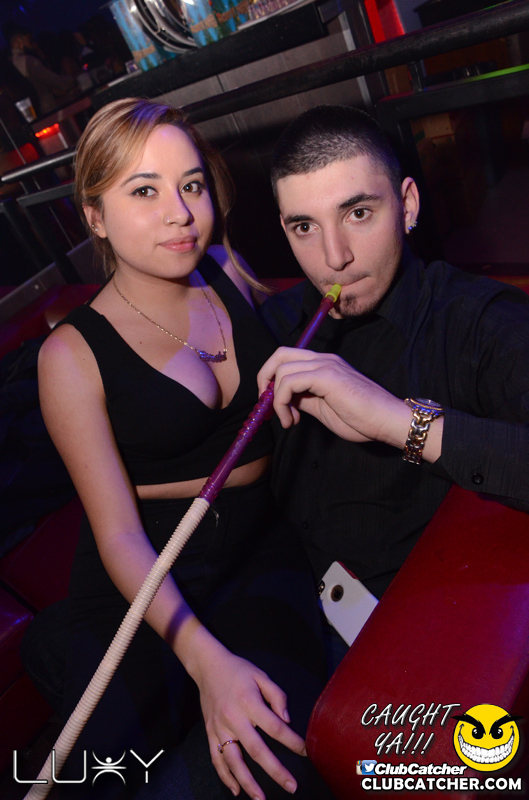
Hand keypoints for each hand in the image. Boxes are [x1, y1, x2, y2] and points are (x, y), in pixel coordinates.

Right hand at [195, 644, 303, 798]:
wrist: (207, 666)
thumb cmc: (238, 670)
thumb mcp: (261, 675)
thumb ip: (277, 696)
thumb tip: (287, 720)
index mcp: (249, 702)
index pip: (274, 727)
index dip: (292, 741)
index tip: (306, 752)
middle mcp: (234, 718)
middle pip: (256, 750)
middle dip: (275, 771)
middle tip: (292, 786)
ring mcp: (219, 728)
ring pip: (234, 760)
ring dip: (248, 782)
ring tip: (261, 798)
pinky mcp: (209, 732)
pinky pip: (216, 758)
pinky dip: (225, 776)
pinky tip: (236, 789)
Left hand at [257, 347, 409, 446]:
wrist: (388, 421)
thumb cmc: (362, 418)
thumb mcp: (323, 408)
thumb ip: (304, 399)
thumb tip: (283, 400)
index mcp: (324, 365)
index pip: (287, 358)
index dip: (272, 379)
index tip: (274, 406)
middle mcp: (324, 359)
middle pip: (279, 354)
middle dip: (265, 379)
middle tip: (267, 406)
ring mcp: (326, 365)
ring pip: (281, 369)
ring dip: (276, 399)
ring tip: (289, 420)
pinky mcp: (327, 376)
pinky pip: (289, 382)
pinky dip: (282, 402)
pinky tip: (293, 420)